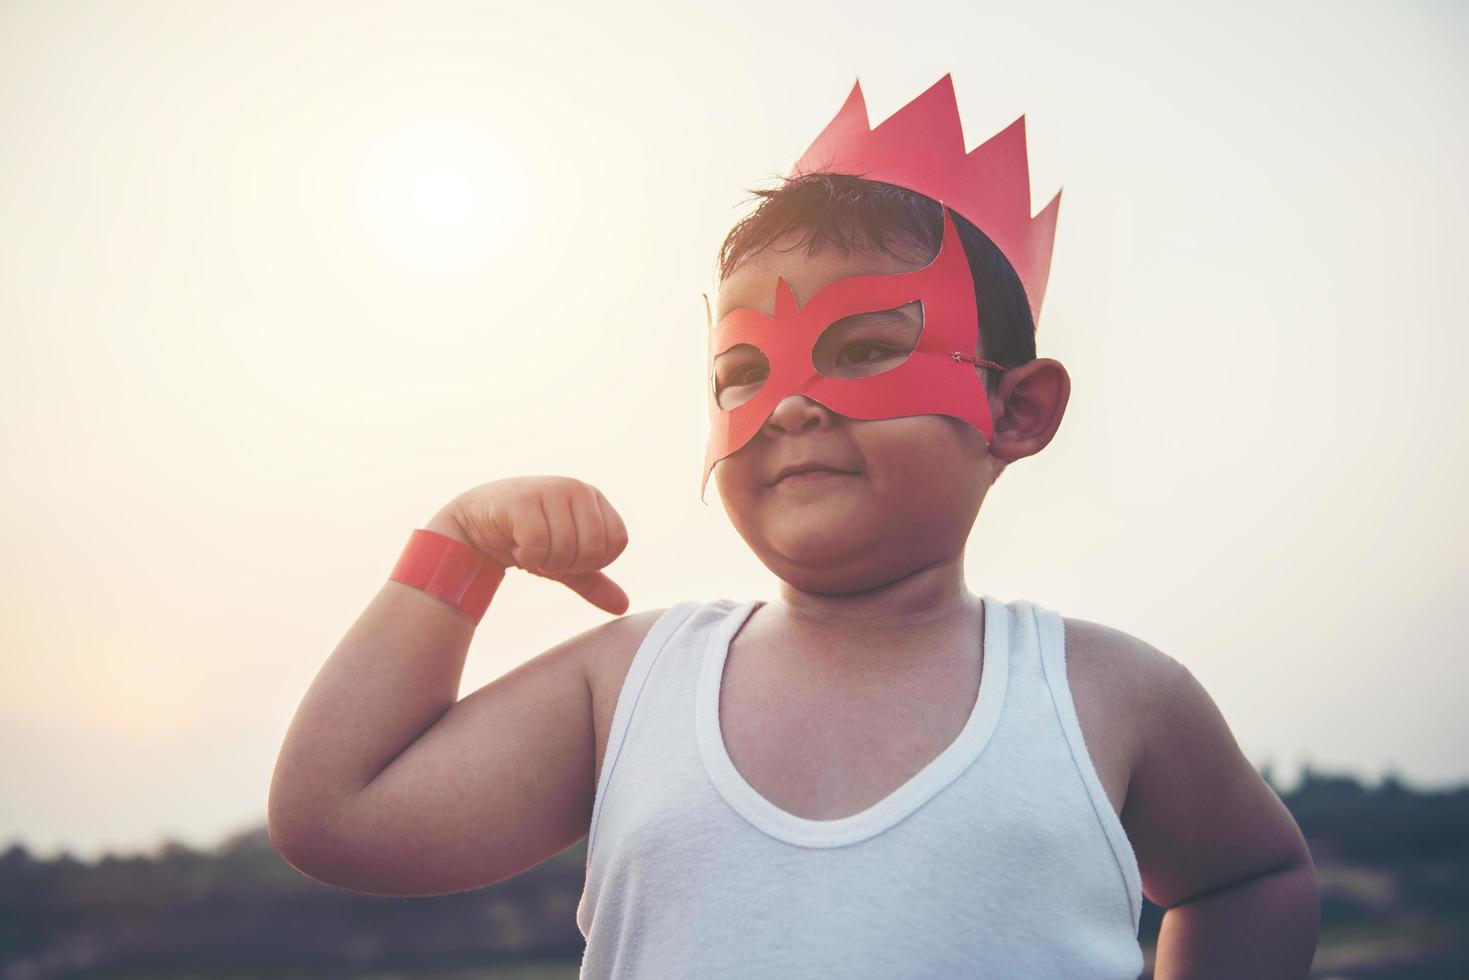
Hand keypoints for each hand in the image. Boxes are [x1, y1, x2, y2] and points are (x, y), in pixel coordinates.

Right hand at [439, 477, 629, 614]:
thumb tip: (623, 607)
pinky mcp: (523, 499)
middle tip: (545, 554)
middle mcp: (577, 488)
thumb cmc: (525, 540)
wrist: (475, 526)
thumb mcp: (564, 563)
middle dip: (567, 564)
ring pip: (566, 549)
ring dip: (544, 561)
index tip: (567, 556)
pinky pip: (538, 545)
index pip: (616, 542)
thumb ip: (593, 581)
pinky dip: (526, 556)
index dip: (592, 561)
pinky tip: (514, 542)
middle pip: (593, 549)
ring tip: (529, 546)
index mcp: (593, 498)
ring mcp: (551, 489)